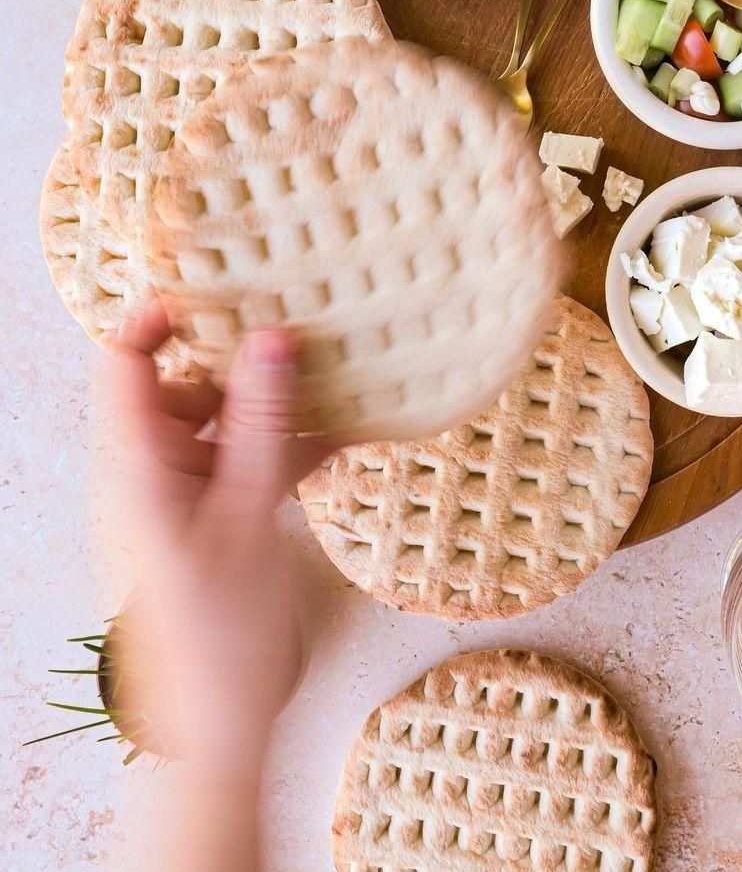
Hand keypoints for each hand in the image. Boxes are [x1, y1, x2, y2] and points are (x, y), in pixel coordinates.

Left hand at [107, 301, 334, 776]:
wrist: (215, 730)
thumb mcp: (247, 514)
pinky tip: (344, 435)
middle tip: (300, 324)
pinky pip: (247, 462)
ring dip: (275, 404)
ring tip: (336, 376)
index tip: (219, 284)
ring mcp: (184, 496)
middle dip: (239, 357)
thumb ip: (260, 423)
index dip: (159, 315)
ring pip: (224, 423)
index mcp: (134, 464)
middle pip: (183, 385)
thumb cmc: (216, 632)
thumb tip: (270, 339)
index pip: (124, 361)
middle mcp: (150, 471)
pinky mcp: (215, 519)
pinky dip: (288, 447)